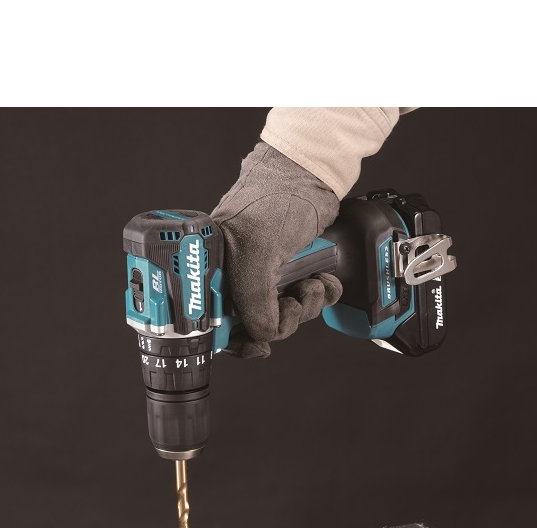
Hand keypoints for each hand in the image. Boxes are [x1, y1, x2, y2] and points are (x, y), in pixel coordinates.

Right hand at [211, 141, 341, 357]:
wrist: (311, 174)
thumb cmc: (274, 197)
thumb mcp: (258, 253)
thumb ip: (254, 302)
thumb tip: (261, 333)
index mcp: (213, 272)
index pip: (215, 323)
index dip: (237, 340)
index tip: (255, 345)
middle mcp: (235, 276)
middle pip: (254, 324)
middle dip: (281, 320)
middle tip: (291, 304)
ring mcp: (265, 275)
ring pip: (284, 315)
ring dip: (305, 305)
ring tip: (311, 283)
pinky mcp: (292, 271)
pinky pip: (305, 300)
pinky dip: (320, 294)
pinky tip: (323, 279)